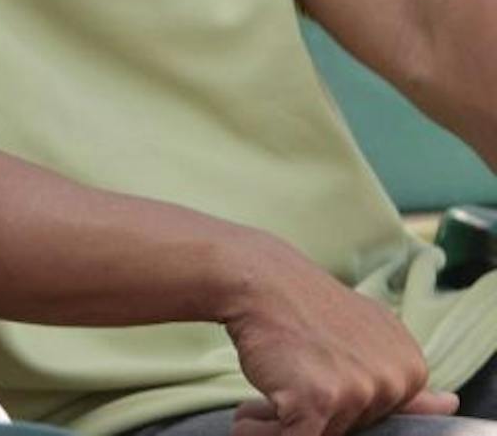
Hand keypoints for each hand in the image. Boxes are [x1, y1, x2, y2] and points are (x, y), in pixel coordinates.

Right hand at [222, 237, 457, 435]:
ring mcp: (359, 391)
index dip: (339, 402)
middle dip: (313, 413)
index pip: (377, 416)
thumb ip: (403, 375)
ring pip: (323, 435)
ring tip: (266, 388)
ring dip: (283, 423)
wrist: (259, 279)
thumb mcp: (369, 333)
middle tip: (286, 378)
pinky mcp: (320, 400)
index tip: (317, 375)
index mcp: (411, 367)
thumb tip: (452, 404)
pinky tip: (246, 416)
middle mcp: (394, 380)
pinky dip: (259, 433)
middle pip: (351, 427)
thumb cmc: (304, 307)